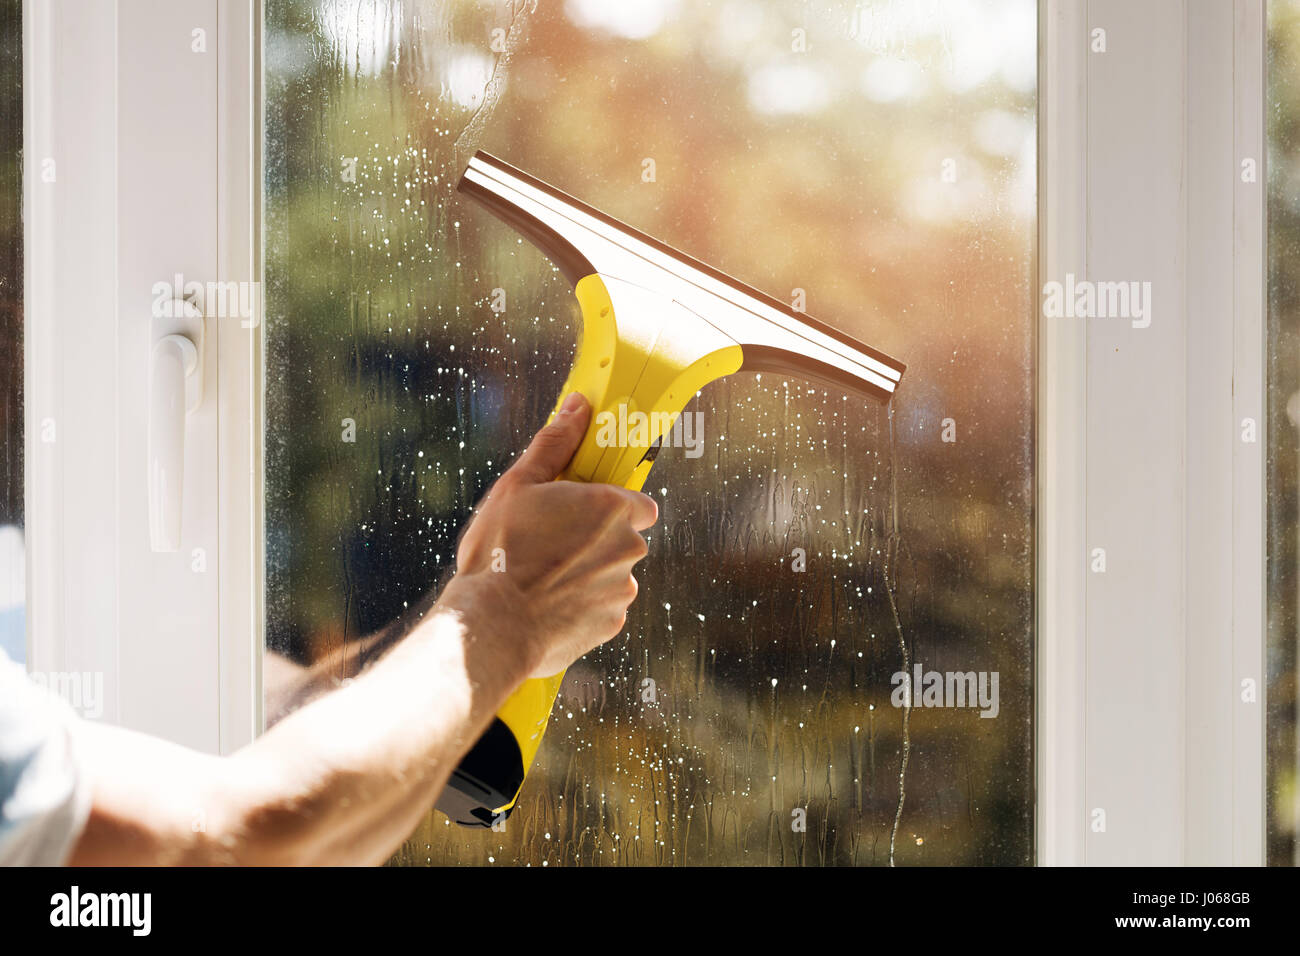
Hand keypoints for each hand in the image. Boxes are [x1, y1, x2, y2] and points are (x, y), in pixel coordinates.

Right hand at [452, 393, 658, 677]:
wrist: (492, 626)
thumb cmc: (501, 551)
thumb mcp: (518, 484)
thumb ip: (554, 443)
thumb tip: (577, 407)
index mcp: (612, 507)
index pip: (638, 502)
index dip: (609, 506)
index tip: (581, 512)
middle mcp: (629, 547)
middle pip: (623, 538)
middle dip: (595, 540)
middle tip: (550, 544)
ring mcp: (622, 589)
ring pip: (612, 574)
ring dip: (588, 574)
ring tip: (542, 577)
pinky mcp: (611, 624)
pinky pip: (602, 608)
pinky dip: (581, 606)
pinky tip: (547, 604)